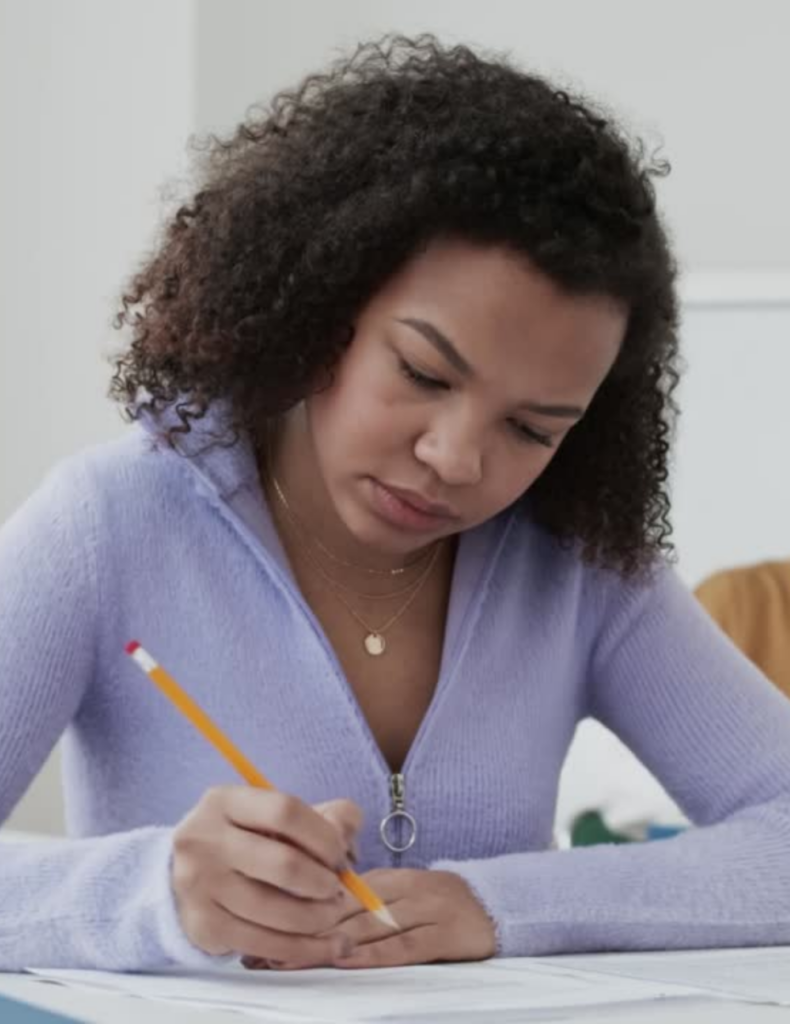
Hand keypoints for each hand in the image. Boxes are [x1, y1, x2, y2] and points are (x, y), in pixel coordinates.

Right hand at [171, 786, 361, 962]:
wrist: (185, 874)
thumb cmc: (247, 840)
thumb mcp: (277, 815)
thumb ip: (326, 815)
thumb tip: (347, 838)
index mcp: (225, 801)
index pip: (285, 811)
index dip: (323, 836)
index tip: (339, 855)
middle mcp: (205, 839)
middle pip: (284, 864)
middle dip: (324, 882)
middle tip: (337, 890)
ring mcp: (199, 885)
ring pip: (277, 912)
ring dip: (318, 919)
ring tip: (332, 914)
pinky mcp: (203, 926)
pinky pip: (265, 944)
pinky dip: (306, 949)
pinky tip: (329, 945)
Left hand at [247, 868, 496, 969]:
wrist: (493, 906)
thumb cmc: (436, 905)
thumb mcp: (399, 894)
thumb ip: (360, 901)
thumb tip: (308, 914)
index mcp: (387, 878)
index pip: (334, 892)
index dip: (297, 909)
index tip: (262, 925)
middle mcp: (402, 889)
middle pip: (345, 910)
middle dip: (301, 930)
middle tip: (264, 949)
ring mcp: (424, 910)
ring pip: (368, 927)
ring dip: (327, 944)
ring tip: (292, 959)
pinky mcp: (444, 934)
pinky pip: (403, 945)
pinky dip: (374, 954)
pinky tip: (348, 961)